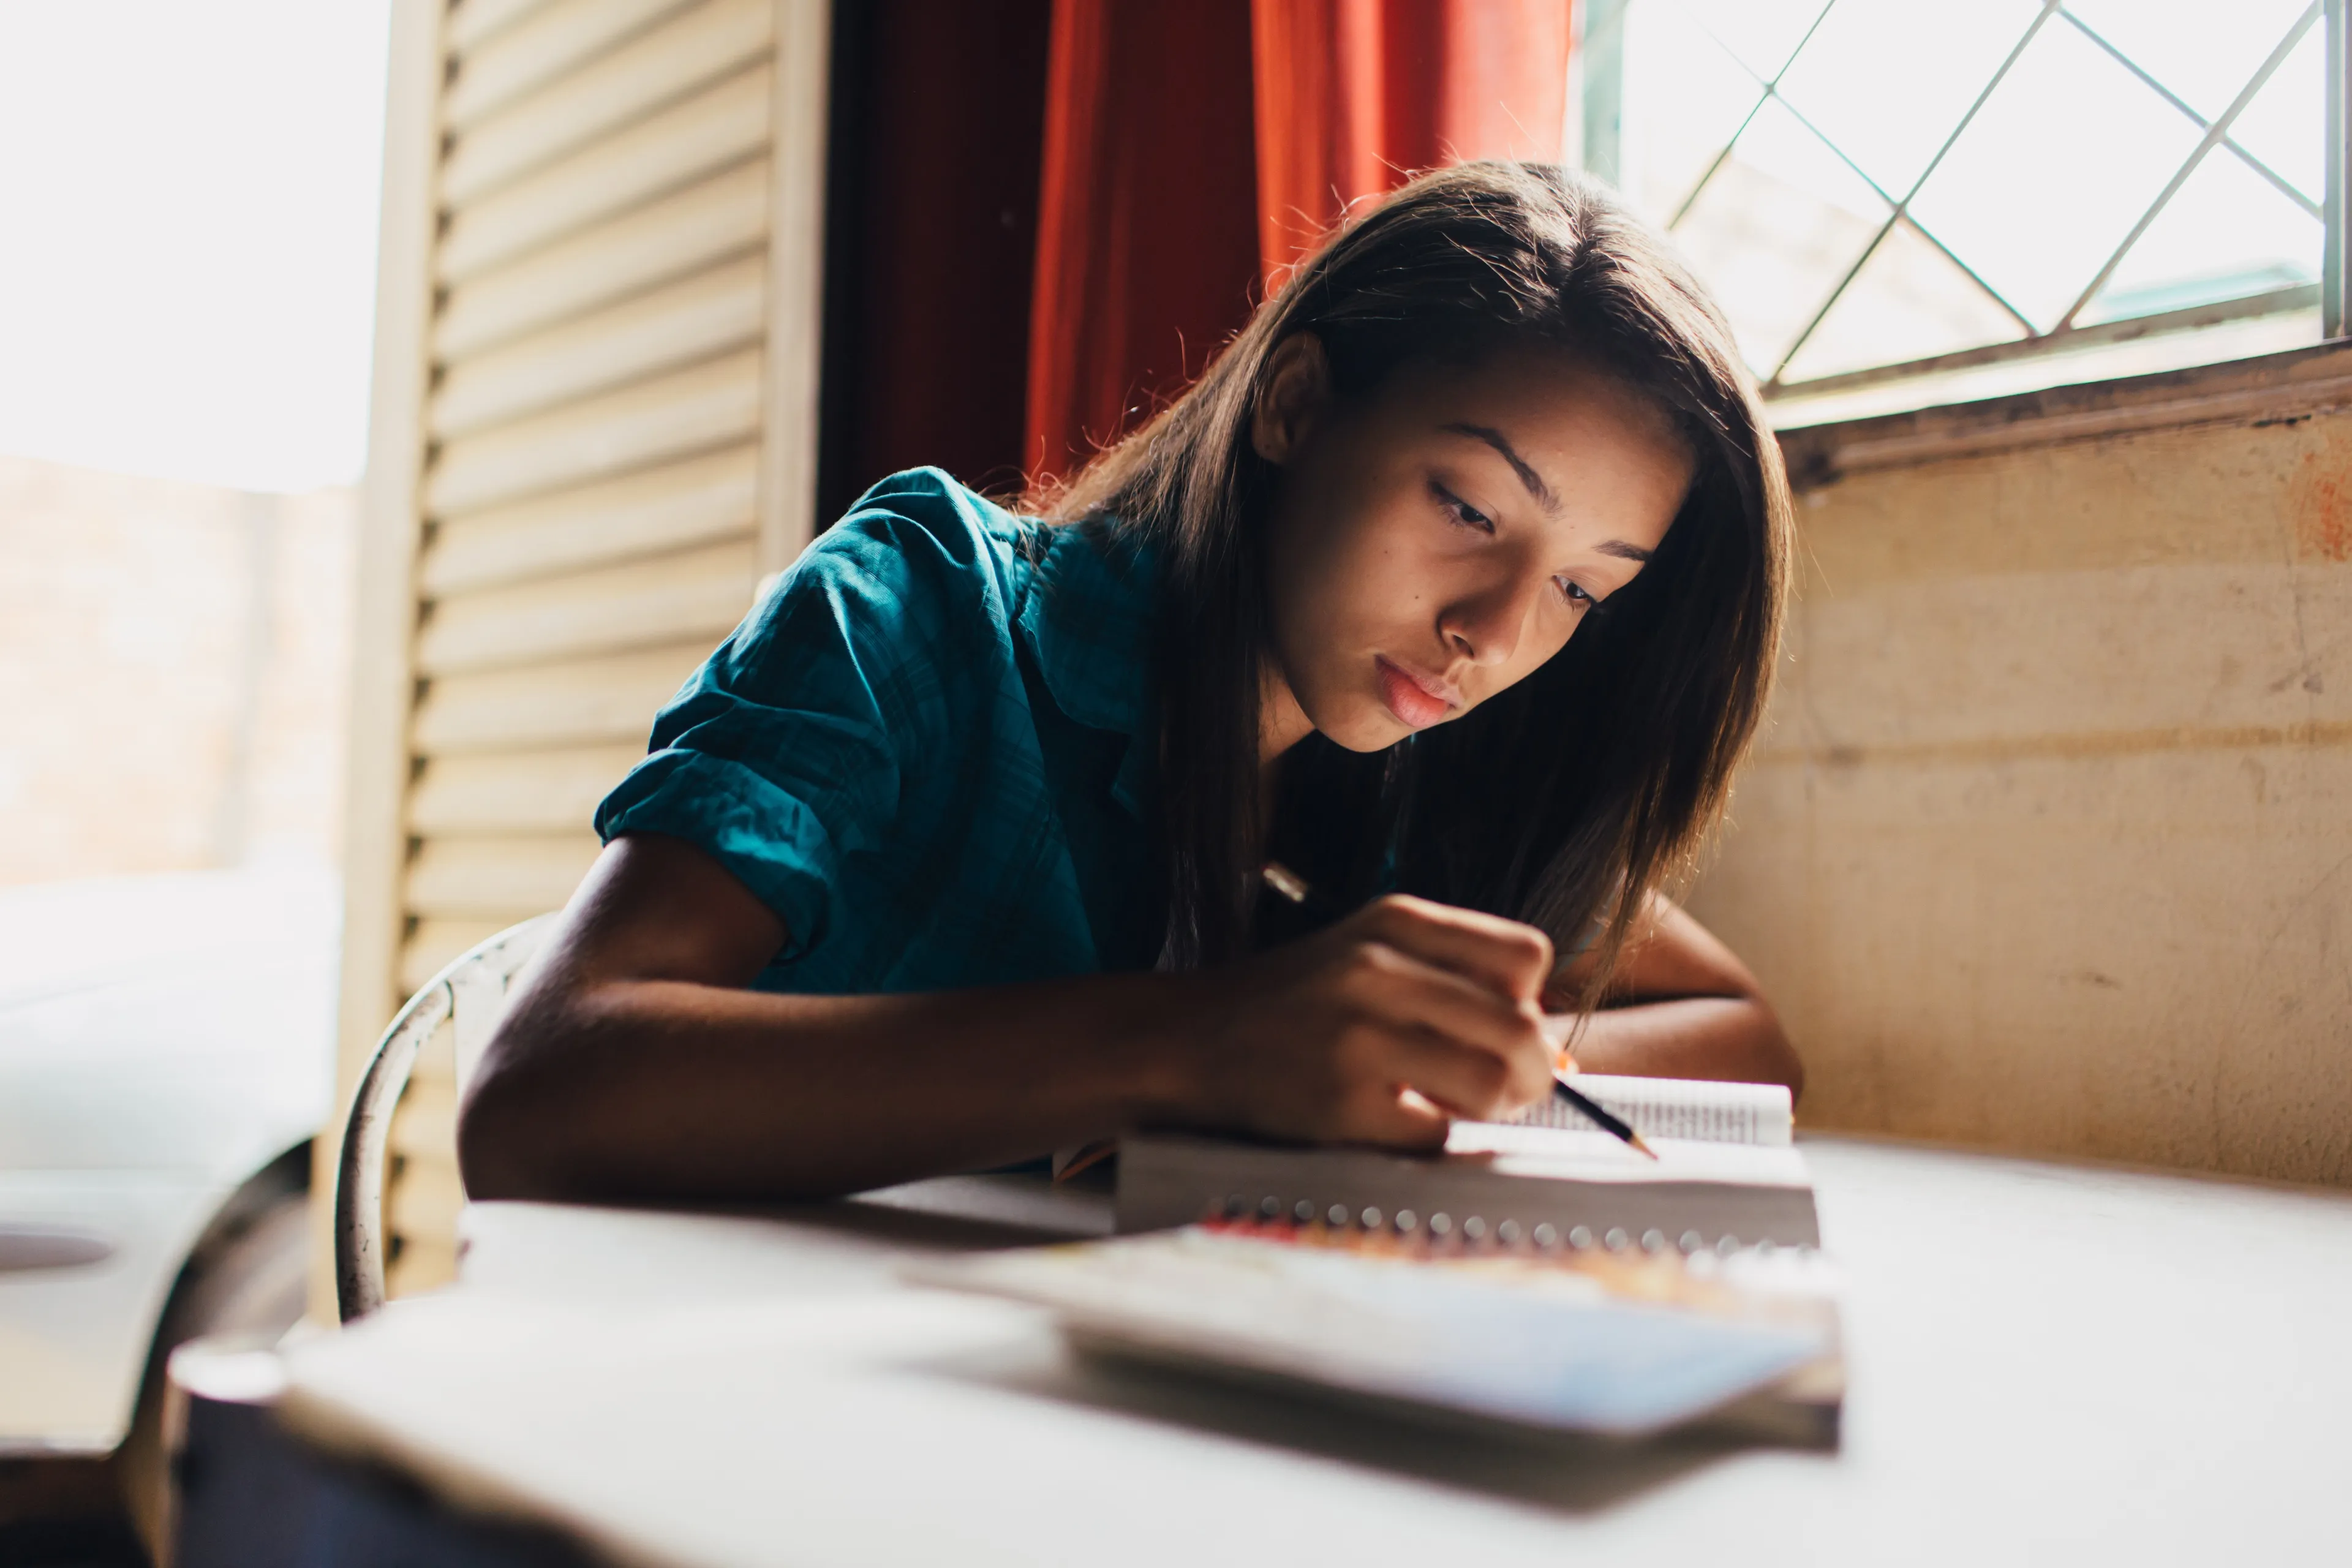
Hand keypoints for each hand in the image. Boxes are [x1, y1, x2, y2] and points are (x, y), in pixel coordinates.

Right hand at [1152, 894, 1557, 1149]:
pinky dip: (1431, 1137)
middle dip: (1533, 1072)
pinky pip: (1436, 1134)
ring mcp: (1357, 1036)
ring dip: (1492, 1109)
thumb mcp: (1370, 952)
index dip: (1530, 1002)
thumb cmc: (1297, 1002)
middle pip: (1521, 1028)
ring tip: (1453, 1104)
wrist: (1189, 1039)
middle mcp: (1378, 968)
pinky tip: (1396, 1120)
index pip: (1526, 957)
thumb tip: (1558, 1056)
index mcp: (1395, 920)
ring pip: (1492, 1085)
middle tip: (1508, 1089)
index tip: (1502, 1024)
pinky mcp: (1339, 1102)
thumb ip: (1456, 981)